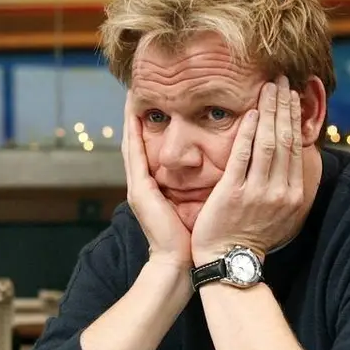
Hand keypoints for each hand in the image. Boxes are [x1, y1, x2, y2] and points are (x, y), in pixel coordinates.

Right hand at [122, 92, 192, 270]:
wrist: (178, 262)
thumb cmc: (192, 237)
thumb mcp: (195, 203)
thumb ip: (198, 184)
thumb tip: (219, 167)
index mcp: (155, 185)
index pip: (150, 147)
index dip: (148, 125)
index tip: (152, 100)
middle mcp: (143, 182)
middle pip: (136, 140)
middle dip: (134, 115)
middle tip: (135, 87)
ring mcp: (138, 185)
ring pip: (131, 143)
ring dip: (130, 118)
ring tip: (130, 93)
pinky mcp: (139, 190)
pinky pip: (134, 154)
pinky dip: (131, 133)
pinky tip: (132, 114)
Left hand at [190, 76, 307, 264]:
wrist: (229, 261)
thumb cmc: (251, 235)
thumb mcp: (280, 212)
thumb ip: (286, 185)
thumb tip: (292, 157)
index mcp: (294, 194)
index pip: (297, 147)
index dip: (295, 118)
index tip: (292, 95)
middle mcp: (281, 191)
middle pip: (287, 139)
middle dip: (285, 106)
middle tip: (281, 80)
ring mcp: (258, 192)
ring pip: (270, 143)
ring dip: (270, 111)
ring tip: (268, 87)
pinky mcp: (235, 193)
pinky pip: (244, 156)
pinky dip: (250, 132)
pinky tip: (252, 112)